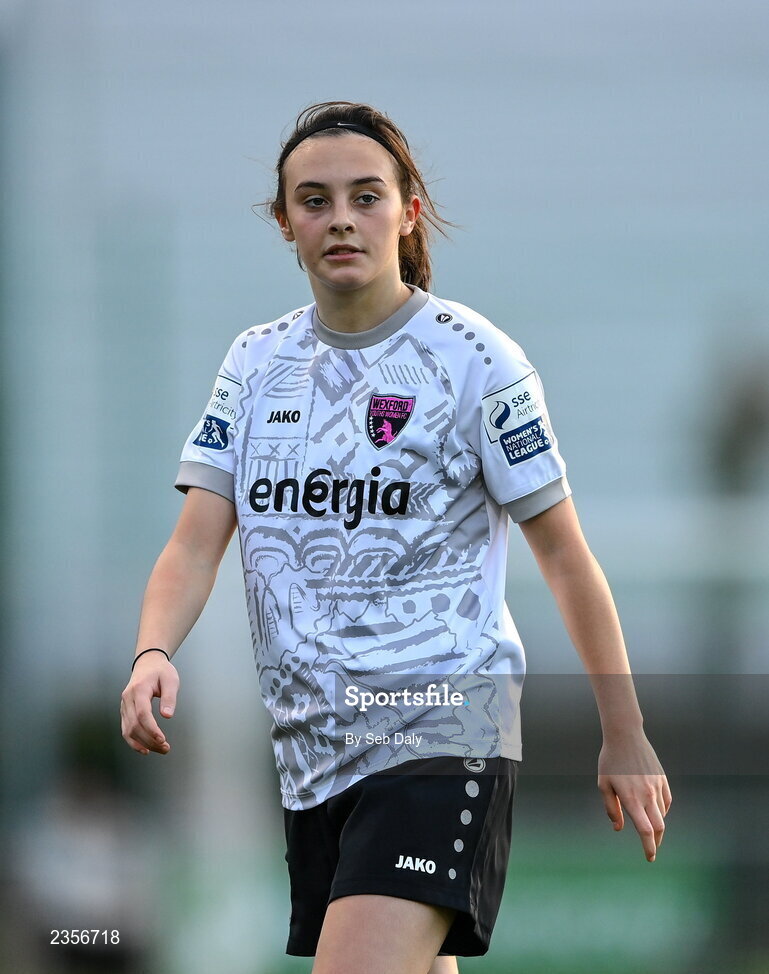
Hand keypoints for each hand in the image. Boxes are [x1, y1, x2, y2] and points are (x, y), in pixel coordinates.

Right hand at [120, 653, 178, 754]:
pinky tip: (145, 750)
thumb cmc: (161, 671)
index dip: (151, 729)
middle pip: (134, 725)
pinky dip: (133, 742)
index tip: (162, 739)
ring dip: (143, 743)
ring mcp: (124, 705)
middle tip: (166, 748)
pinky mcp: (124, 711)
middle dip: (149, 740)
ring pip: (128, 730)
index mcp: (139, 689)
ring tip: (161, 749)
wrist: (147, 663)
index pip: (142, 713)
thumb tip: (167, 716)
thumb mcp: (171, 680)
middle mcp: (127, 698)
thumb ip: (169, 697)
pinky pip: (125, 730)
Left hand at [597, 730, 671, 861]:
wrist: (625, 736)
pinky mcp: (662, 779)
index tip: (649, 857)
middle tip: (651, 849)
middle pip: (659, 828)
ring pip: (662, 814)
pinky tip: (655, 811)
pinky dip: (662, 810)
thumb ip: (611, 808)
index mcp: (631, 799)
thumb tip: (618, 828)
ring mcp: (657, 786)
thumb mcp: (604, 785)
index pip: (645, 831)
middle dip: (656, 842)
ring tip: (648, 828)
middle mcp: (647, 795)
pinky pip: (666, 801)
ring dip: (657, 825)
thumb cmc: (610, 761)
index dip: (648, 847)